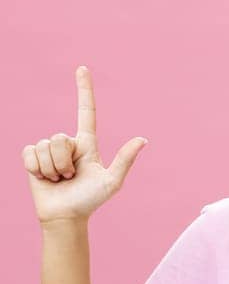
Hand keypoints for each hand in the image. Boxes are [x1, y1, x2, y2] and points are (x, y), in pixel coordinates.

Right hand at [22, 66, 147, 223]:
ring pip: (45, 146)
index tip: (82, 68)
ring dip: (52, 168)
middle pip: (60, 138)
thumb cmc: (90, 200)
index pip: (86, 111)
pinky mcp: (32, 157)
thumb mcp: (112, 182)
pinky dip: (37, 168)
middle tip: (70, 176)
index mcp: (88, 144)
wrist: (66, 216)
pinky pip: (30, 152)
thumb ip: (124, 160)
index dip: (84, 90)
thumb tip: (143, 139)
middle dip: (64, 161)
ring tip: (59, 179)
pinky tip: (44, 178)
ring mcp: (49, 149)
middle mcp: (68, 143)